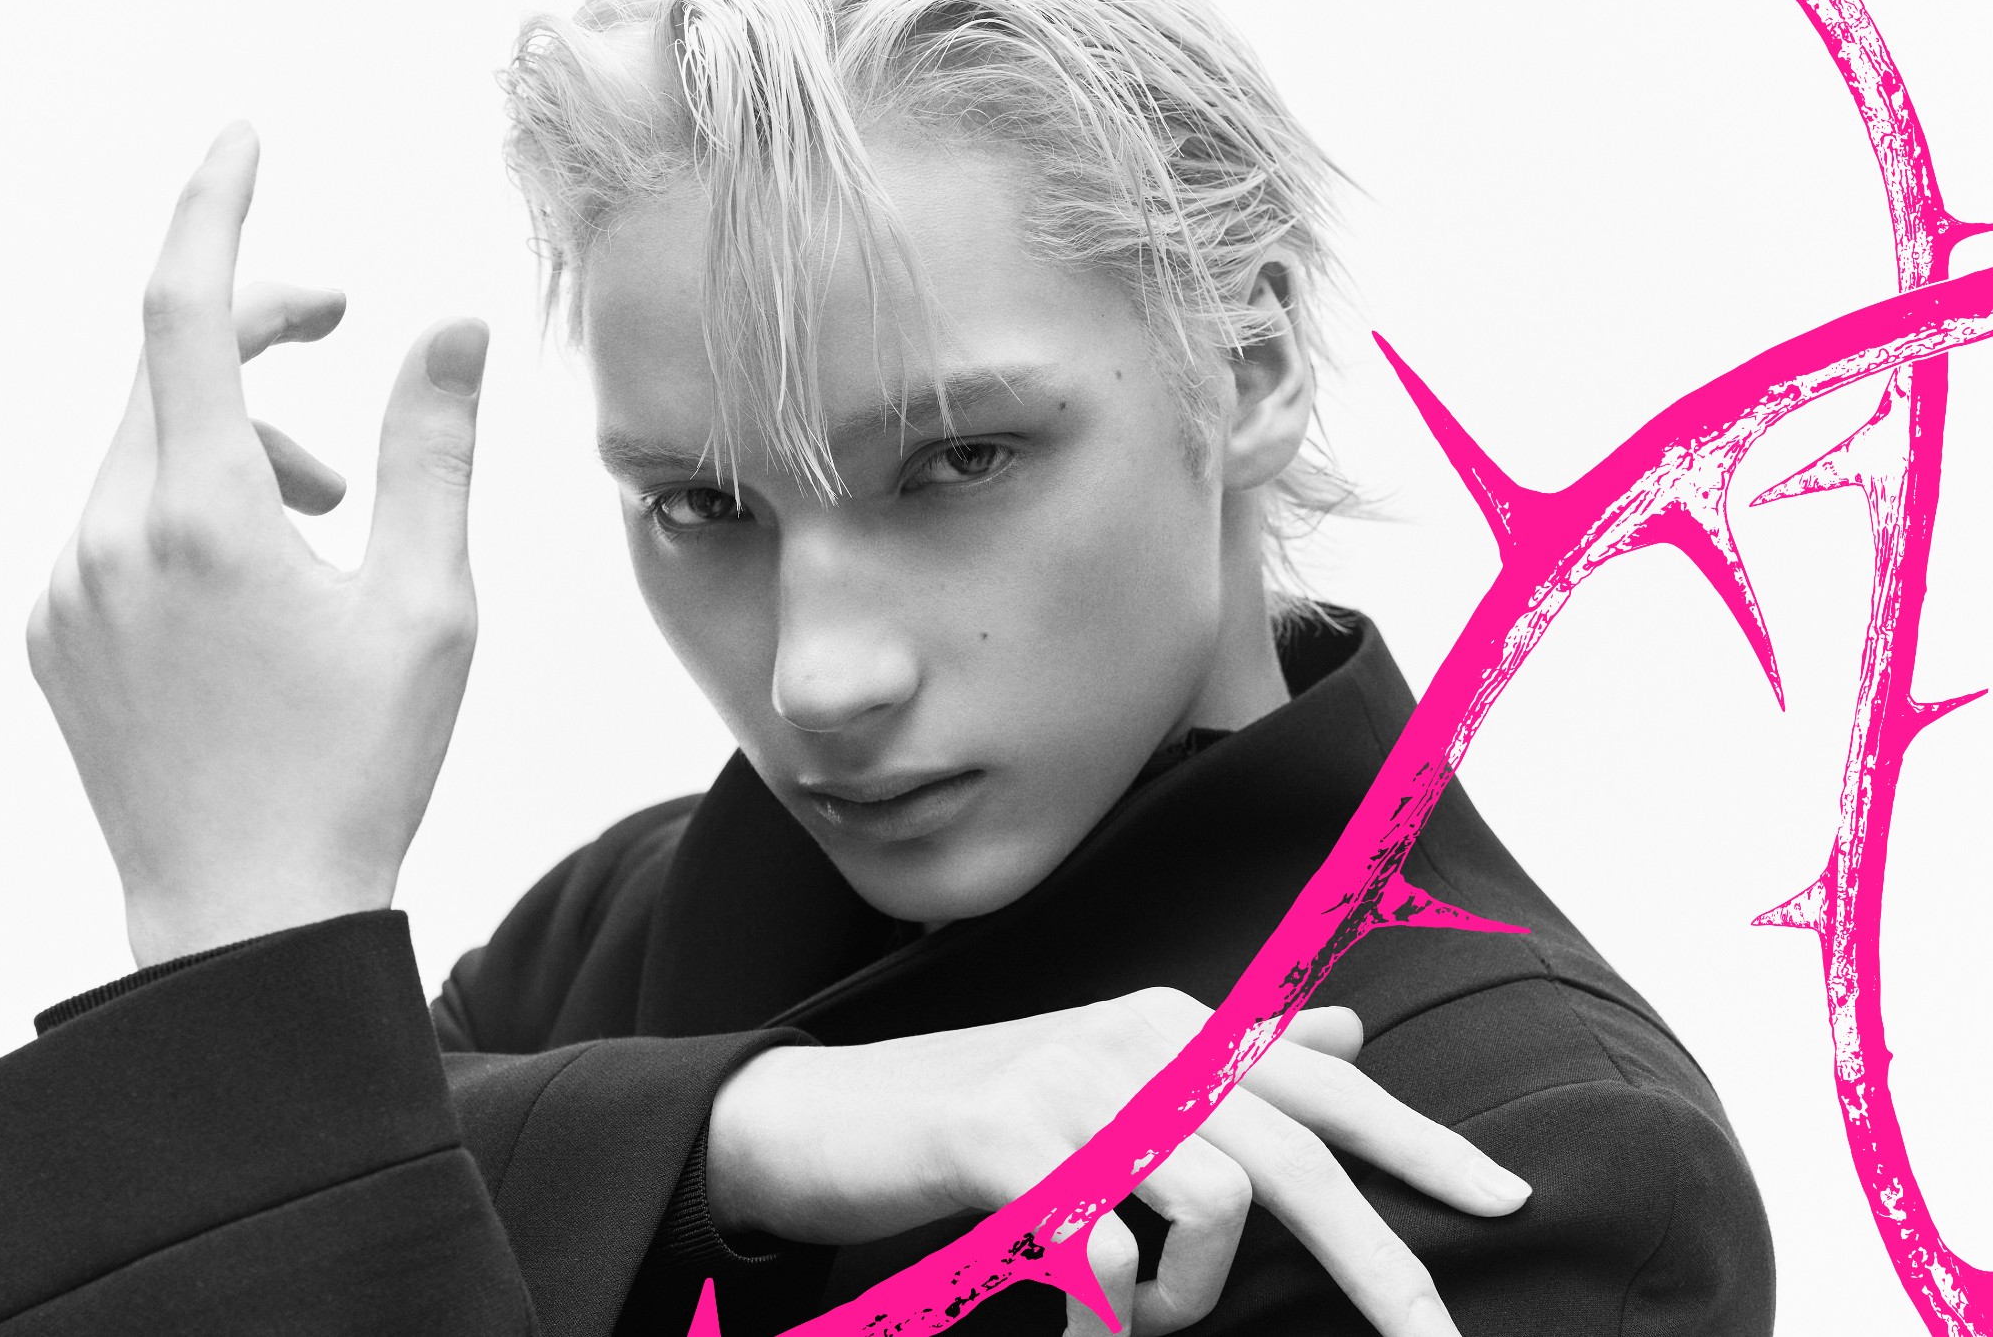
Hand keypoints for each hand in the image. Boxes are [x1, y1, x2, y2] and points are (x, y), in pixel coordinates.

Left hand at [26, 122, 489, 967]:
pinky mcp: (54, 635)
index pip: (183, 308)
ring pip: (143, 447)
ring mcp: (66, 590)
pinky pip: (113, 518)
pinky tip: (261, 576)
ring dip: (235, 434)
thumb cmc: (353, 770)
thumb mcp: (429, 605)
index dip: (217, 207)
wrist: (247, 919)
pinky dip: (188, 503)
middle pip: (164, 367)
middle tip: (343, 321)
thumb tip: (452, 329)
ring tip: (328, 505)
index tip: (246, 141)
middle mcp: (106, 538)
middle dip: (254, 325)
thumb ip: (433, 450)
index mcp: (203, 518)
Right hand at [708, 989, 1526, 1336]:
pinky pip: (1113, 1257)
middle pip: (1300, 1156)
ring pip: (1215, 1212)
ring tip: (1137, 1322)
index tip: (1507, 1203)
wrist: (825, 1117)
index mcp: (1175, 1025)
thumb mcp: (1115, 1076)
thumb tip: (1345, 1033)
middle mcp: (1140, 1040)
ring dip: (1189, 1303)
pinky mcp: (1010, 1141)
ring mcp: (1075, 1084)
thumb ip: (1233, 1060)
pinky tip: (1081, 1331)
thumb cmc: (982, 1113)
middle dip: (1381, 1266)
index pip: (1325, 1083)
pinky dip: (1111, 1320)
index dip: (1421, 1142)